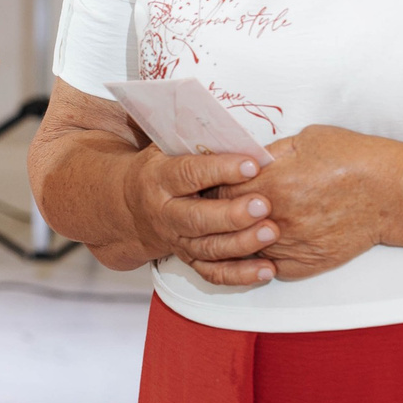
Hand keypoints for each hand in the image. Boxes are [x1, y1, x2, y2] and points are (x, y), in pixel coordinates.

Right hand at [119, 146, 277, 285]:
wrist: (130, 205)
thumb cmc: (161, 169)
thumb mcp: (166, 146)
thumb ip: (193, 139)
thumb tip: (229, 128)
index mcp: (159, 178)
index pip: (189, 173)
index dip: (220, 170)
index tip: (251, 165)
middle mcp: (165, 213)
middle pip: (197, 218)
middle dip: (232, 214)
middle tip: (263, 205)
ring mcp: (176, 240)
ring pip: (208, 248)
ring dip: (242, 243)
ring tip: (272, 232)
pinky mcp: (188, 260)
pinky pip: (213, 273)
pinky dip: (241, 275)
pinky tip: (266, 269)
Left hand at [219, 125, 394, 282]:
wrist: (391, 193)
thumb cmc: (352, 160)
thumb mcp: (303, 141)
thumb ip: (268, 155)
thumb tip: (243, 162)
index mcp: (272, 184)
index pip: (219, 192)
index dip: (212, 188)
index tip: (209, 186)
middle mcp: (277, 219)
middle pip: (226, 223)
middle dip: (218, 214)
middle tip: (215, 207)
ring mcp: (291, 245)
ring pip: (243, 250)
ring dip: (236, 239)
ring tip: (235, 227)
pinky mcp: (307, 264)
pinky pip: (269, 267)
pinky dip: (261, 258)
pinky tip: (261, 245)